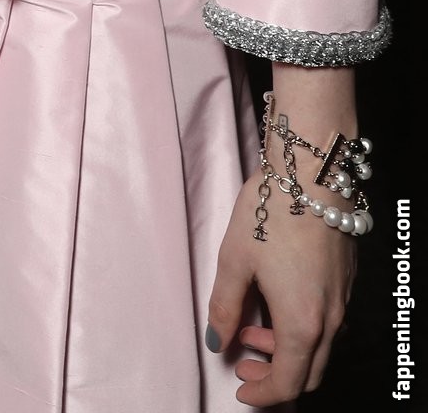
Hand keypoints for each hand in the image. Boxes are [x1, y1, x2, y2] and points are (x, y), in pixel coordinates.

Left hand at [208, 169, 354, 403]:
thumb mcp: (234, 260)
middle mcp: (330, 319)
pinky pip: (327, 323)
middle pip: (309, 373)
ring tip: (252, 328)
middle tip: (244, 365)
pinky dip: (303, 330)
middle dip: (276, 379)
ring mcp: (342, 300)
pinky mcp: (345, 281)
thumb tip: (217, 341)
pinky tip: (276, 303)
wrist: (313, 173)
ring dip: (288, 352)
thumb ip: (224, 306)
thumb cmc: (271, 213)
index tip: (241, 391)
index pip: (288, 382)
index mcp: (302, 323)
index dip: (264, 395)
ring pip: (320, 348)